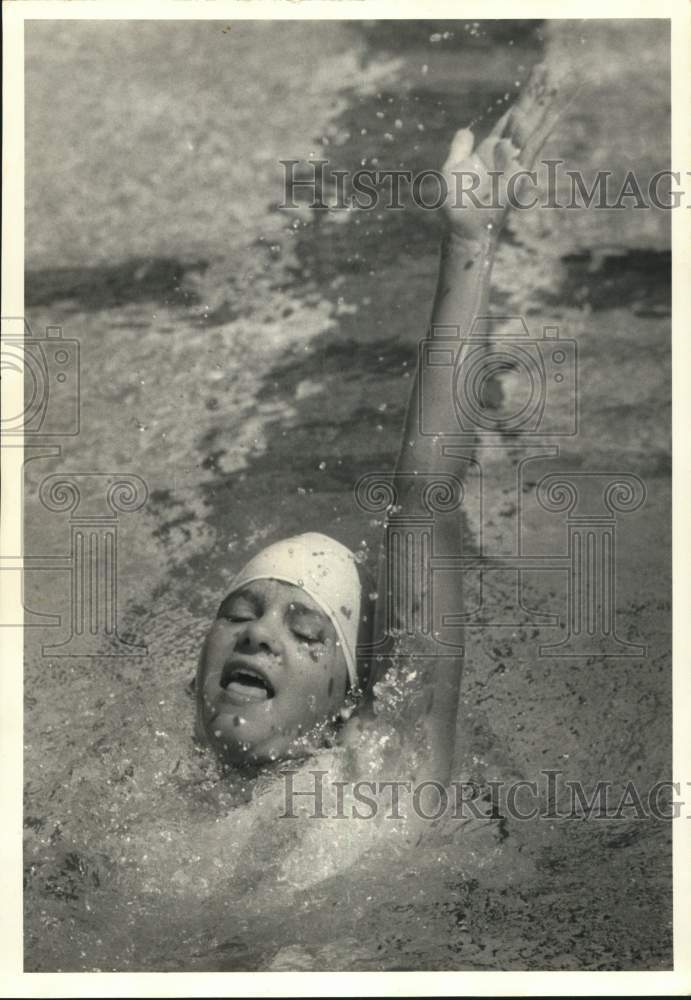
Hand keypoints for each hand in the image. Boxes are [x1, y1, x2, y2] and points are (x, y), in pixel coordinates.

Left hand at [440, 64, 565, 242]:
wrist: (464, 226)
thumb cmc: (456, 205)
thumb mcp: (451, 170)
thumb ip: (459, 148)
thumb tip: (465, 129)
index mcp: (489, 150)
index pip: (507, 120)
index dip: (517, 102)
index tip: (530, 83)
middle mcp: (505, 153)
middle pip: (523, 116)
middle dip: (533, 93)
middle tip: (545, 68)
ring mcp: (515, 160)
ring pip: (531, 124)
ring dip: (542, 103)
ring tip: (554, 80)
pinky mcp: (521, 171)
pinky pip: (534, 146)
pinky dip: (544, 129)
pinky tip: (555, 112)